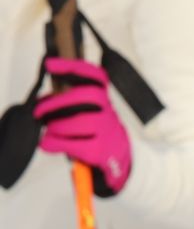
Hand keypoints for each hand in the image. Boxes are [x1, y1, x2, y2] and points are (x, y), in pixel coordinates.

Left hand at [34, 58, 132, 195]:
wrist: (119, 164)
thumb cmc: (97, 136)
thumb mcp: (89, 115)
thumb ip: (70, 105)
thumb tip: (43, 102)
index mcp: (103, 101)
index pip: (96, 77)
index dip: (74, 67)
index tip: (51, 65)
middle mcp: (109, 113)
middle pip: (88, 97)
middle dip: (58, 102)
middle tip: (39, 112)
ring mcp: (108, 132)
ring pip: (80, 122)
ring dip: (56, 127)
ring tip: (50, 133)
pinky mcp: (101, 151)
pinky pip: (74, 144)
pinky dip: (54, 144)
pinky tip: (48, 145)